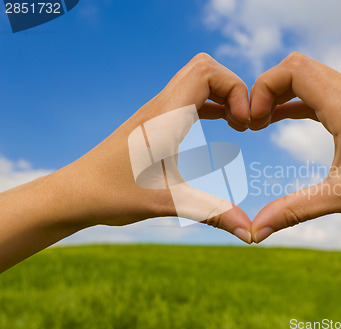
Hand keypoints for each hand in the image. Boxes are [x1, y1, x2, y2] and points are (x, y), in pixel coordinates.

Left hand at [40, 53, 252, 241]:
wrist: (75, 193)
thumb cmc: (114, 195)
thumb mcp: (169, 203)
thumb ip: (213, 213)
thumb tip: (250, 233)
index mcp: (165, 118)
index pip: (206, 72)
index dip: (235, 89)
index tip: (244, 124)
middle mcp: (161, 107)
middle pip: (204, 67)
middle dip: (233, 88)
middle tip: (244, 123)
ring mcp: (157, 112)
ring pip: (196, 78)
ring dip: (223, 94)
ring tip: (237, 124)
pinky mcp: (155, 121)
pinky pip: (190, 96)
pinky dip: (212, 103)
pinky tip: (222, 125)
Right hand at [248, 53, 340, 269]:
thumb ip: (293, 210)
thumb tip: (254, 231)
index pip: (294, 70)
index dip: (264, 88)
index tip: (254, 121)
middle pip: (297, 66)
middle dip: (268, 88)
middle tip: (254, 122)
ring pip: (309, 75)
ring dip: (282, 93)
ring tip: (263, 121)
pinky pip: (321, 91)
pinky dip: (297, 100)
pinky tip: (283, 119)